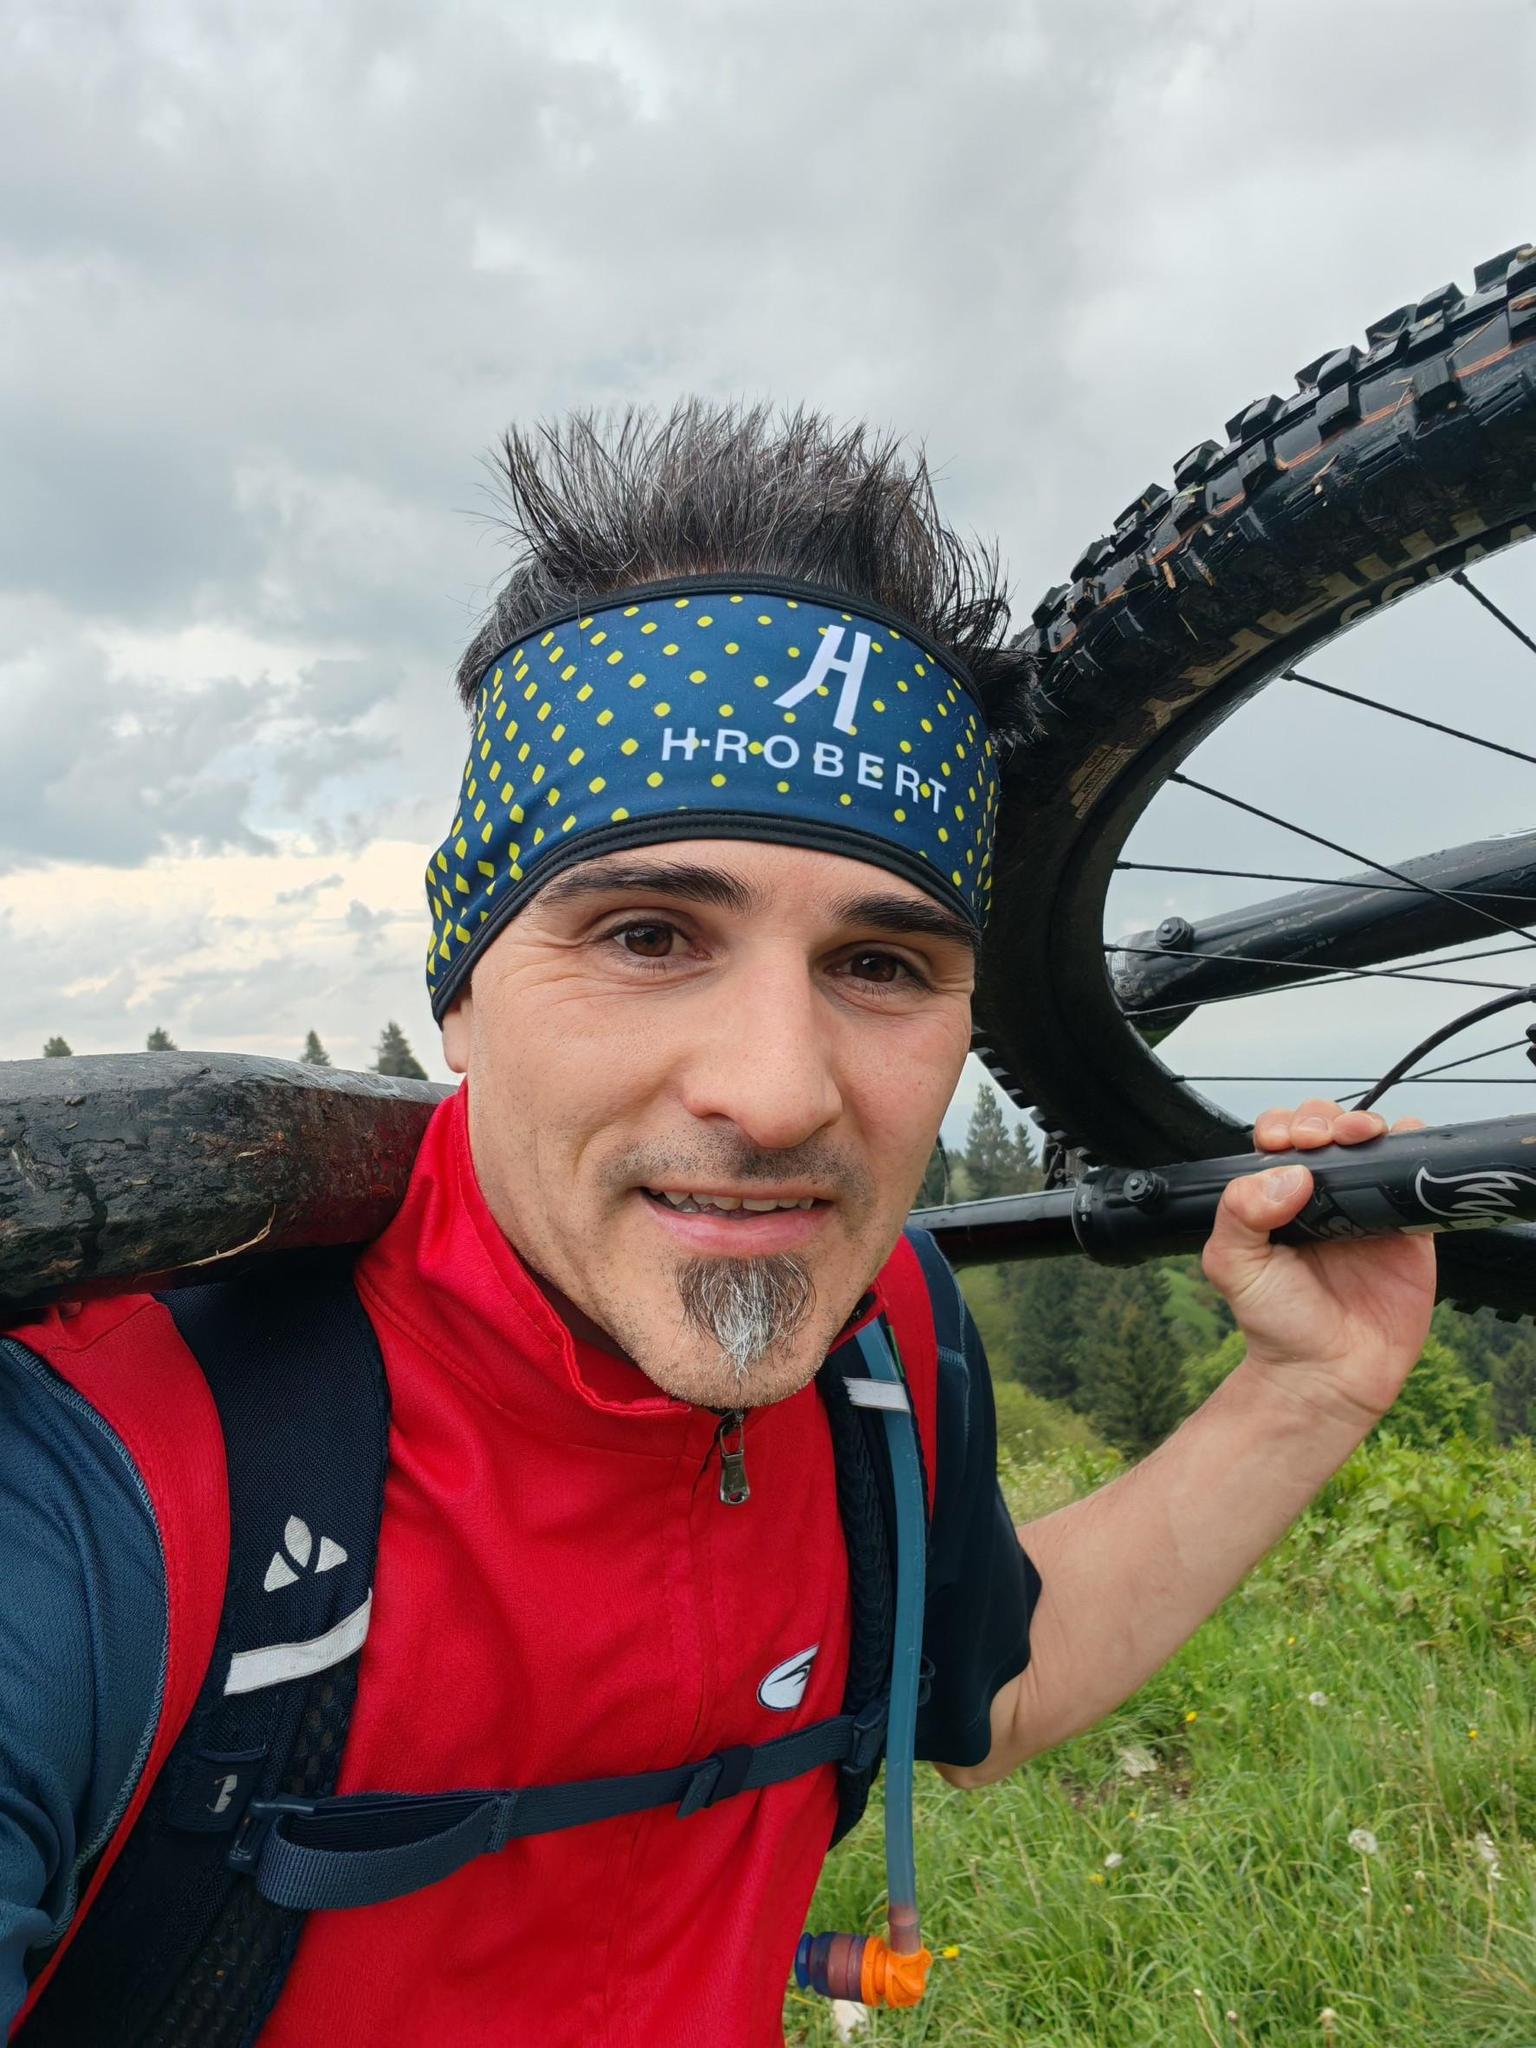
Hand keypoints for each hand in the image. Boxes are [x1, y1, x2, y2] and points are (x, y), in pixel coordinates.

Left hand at [1200, 1098, 1437, 1426]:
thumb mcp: (1234, 1266)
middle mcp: (1321, 1198)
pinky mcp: (1408, 1232)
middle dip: (1324, 1118)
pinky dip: (1415, 1151)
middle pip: (1327, 1131)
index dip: (1284, 1127)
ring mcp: (1366, 1211)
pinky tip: (1403, 1145)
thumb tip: (1288, 1174)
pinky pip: (1417, 1180)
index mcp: (1275, 1200)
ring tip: (1360, 1136)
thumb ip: (1240, 1214)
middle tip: (1322, 1138)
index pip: (1280, 1141)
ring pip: (1371, 1145)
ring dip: (1366, 1125)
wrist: (1326, 1376)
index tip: (1287, 1140)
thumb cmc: (1276, 1324)